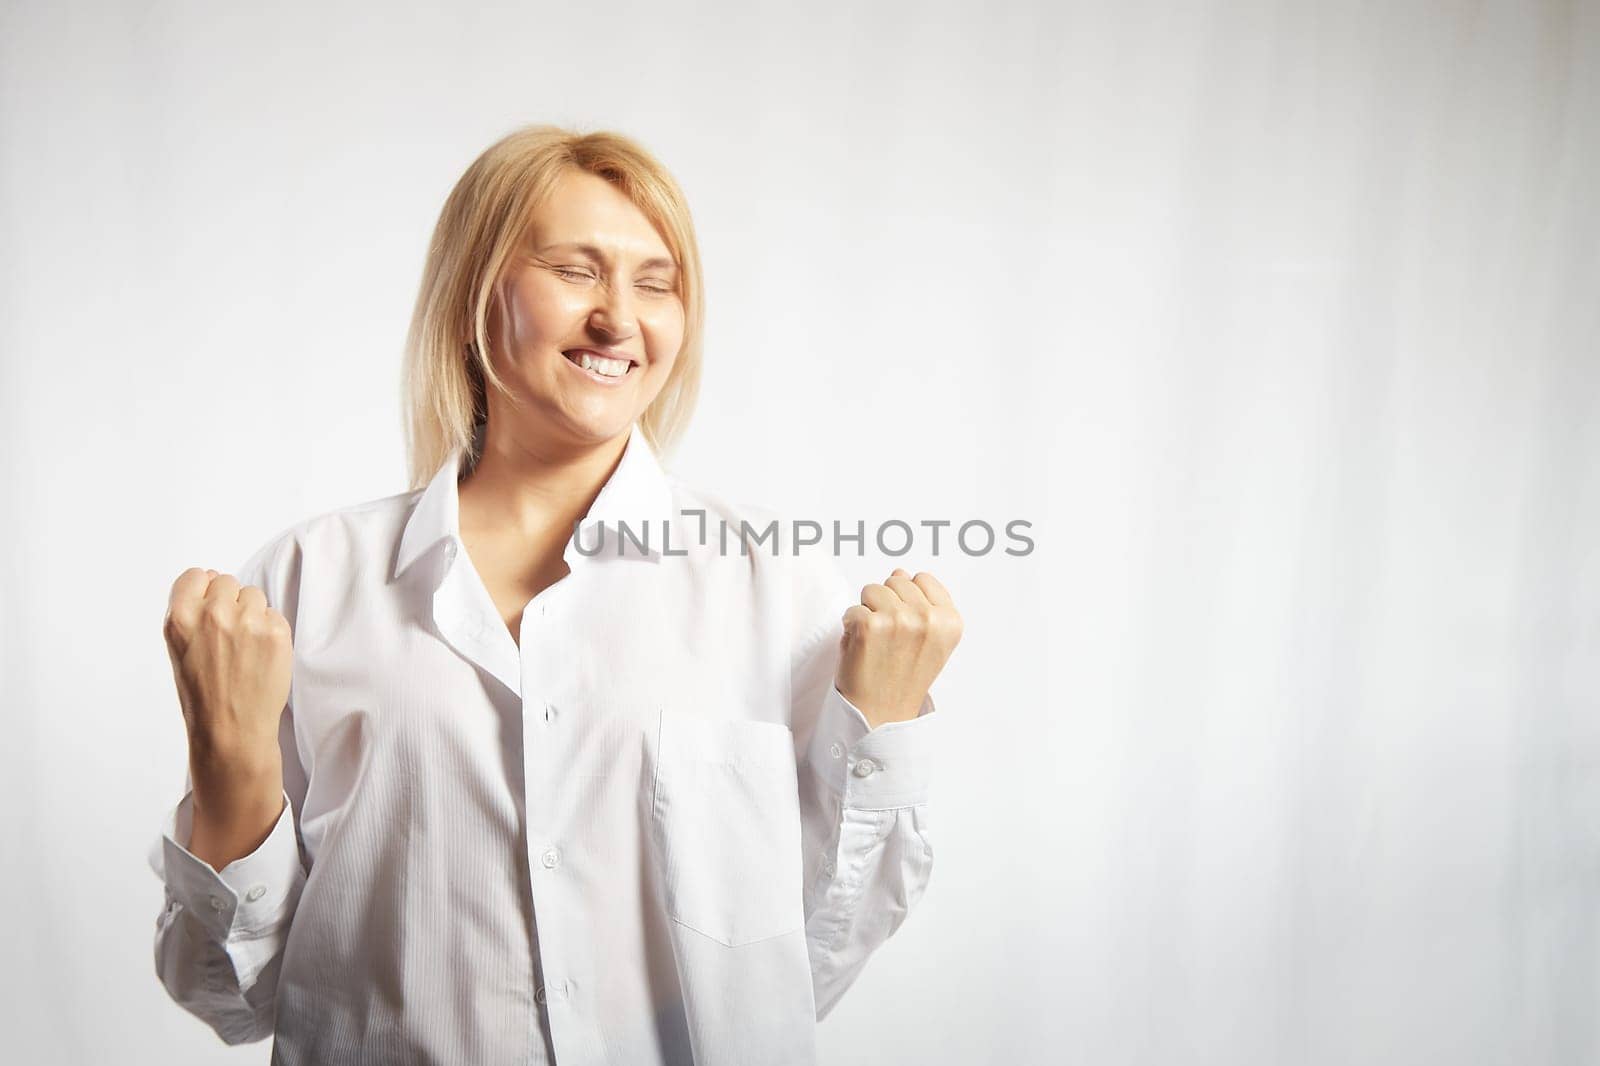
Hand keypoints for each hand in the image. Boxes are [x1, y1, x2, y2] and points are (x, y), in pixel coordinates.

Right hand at [164, 567, 293, 764]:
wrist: (231, 730)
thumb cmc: (202, 692)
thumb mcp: (179, 647)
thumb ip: (191, 610)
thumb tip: (211, 576)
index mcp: (180, 618)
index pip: (196, 575)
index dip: (204, 591)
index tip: (208, 610)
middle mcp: (212, 614)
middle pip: (227, 582)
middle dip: (229, 602)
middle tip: (228, 638)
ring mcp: (247, 621)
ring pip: (254, 595)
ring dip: (251, 614)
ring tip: (244, 648)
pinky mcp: (276, 632)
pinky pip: (274, 614)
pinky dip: (271, 631)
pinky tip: (260, 656)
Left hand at [835, 568, 962, 727]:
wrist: (881, 716)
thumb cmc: (902, 679)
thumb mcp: (930, 641)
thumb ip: (921, 603)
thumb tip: (901, 571)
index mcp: (950, 620)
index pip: (922, 579)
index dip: (908, 600)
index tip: (908, 629)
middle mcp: (929, 618)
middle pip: (896, 580)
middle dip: (887, 603)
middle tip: (889, 639)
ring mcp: (899, 620)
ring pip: (872, 589)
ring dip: (868, 612)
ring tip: (876, 643)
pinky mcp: (869, 625)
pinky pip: (852, 609)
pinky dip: (850, 627)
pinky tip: (861, 649)